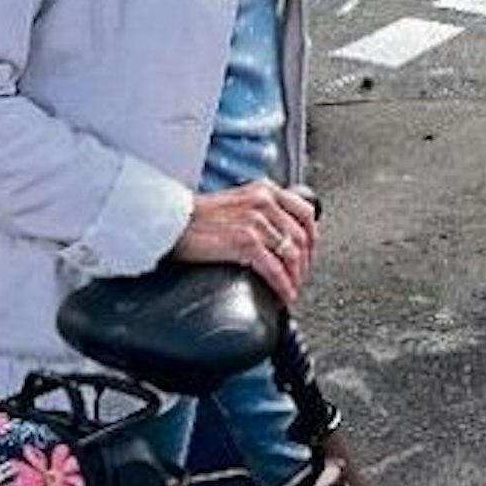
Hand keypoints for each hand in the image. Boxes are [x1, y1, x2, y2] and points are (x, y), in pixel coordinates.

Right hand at [170, 181, 319, 303]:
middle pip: (302, 236)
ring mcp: (256, 222)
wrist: (172, 222)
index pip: (306, 212)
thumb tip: (277, 236)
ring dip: (296, 278)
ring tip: (291, 290)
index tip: (309, 254)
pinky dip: (283, 286)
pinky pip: (275, 269)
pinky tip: (282, 295)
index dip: (313, 238)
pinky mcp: (245, 242)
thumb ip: (260, 211)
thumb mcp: (237, 202)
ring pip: (292, 254)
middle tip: (300, 278)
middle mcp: (264, 202)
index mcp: (265, 190)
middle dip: (305, 263)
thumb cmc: (197, 217)